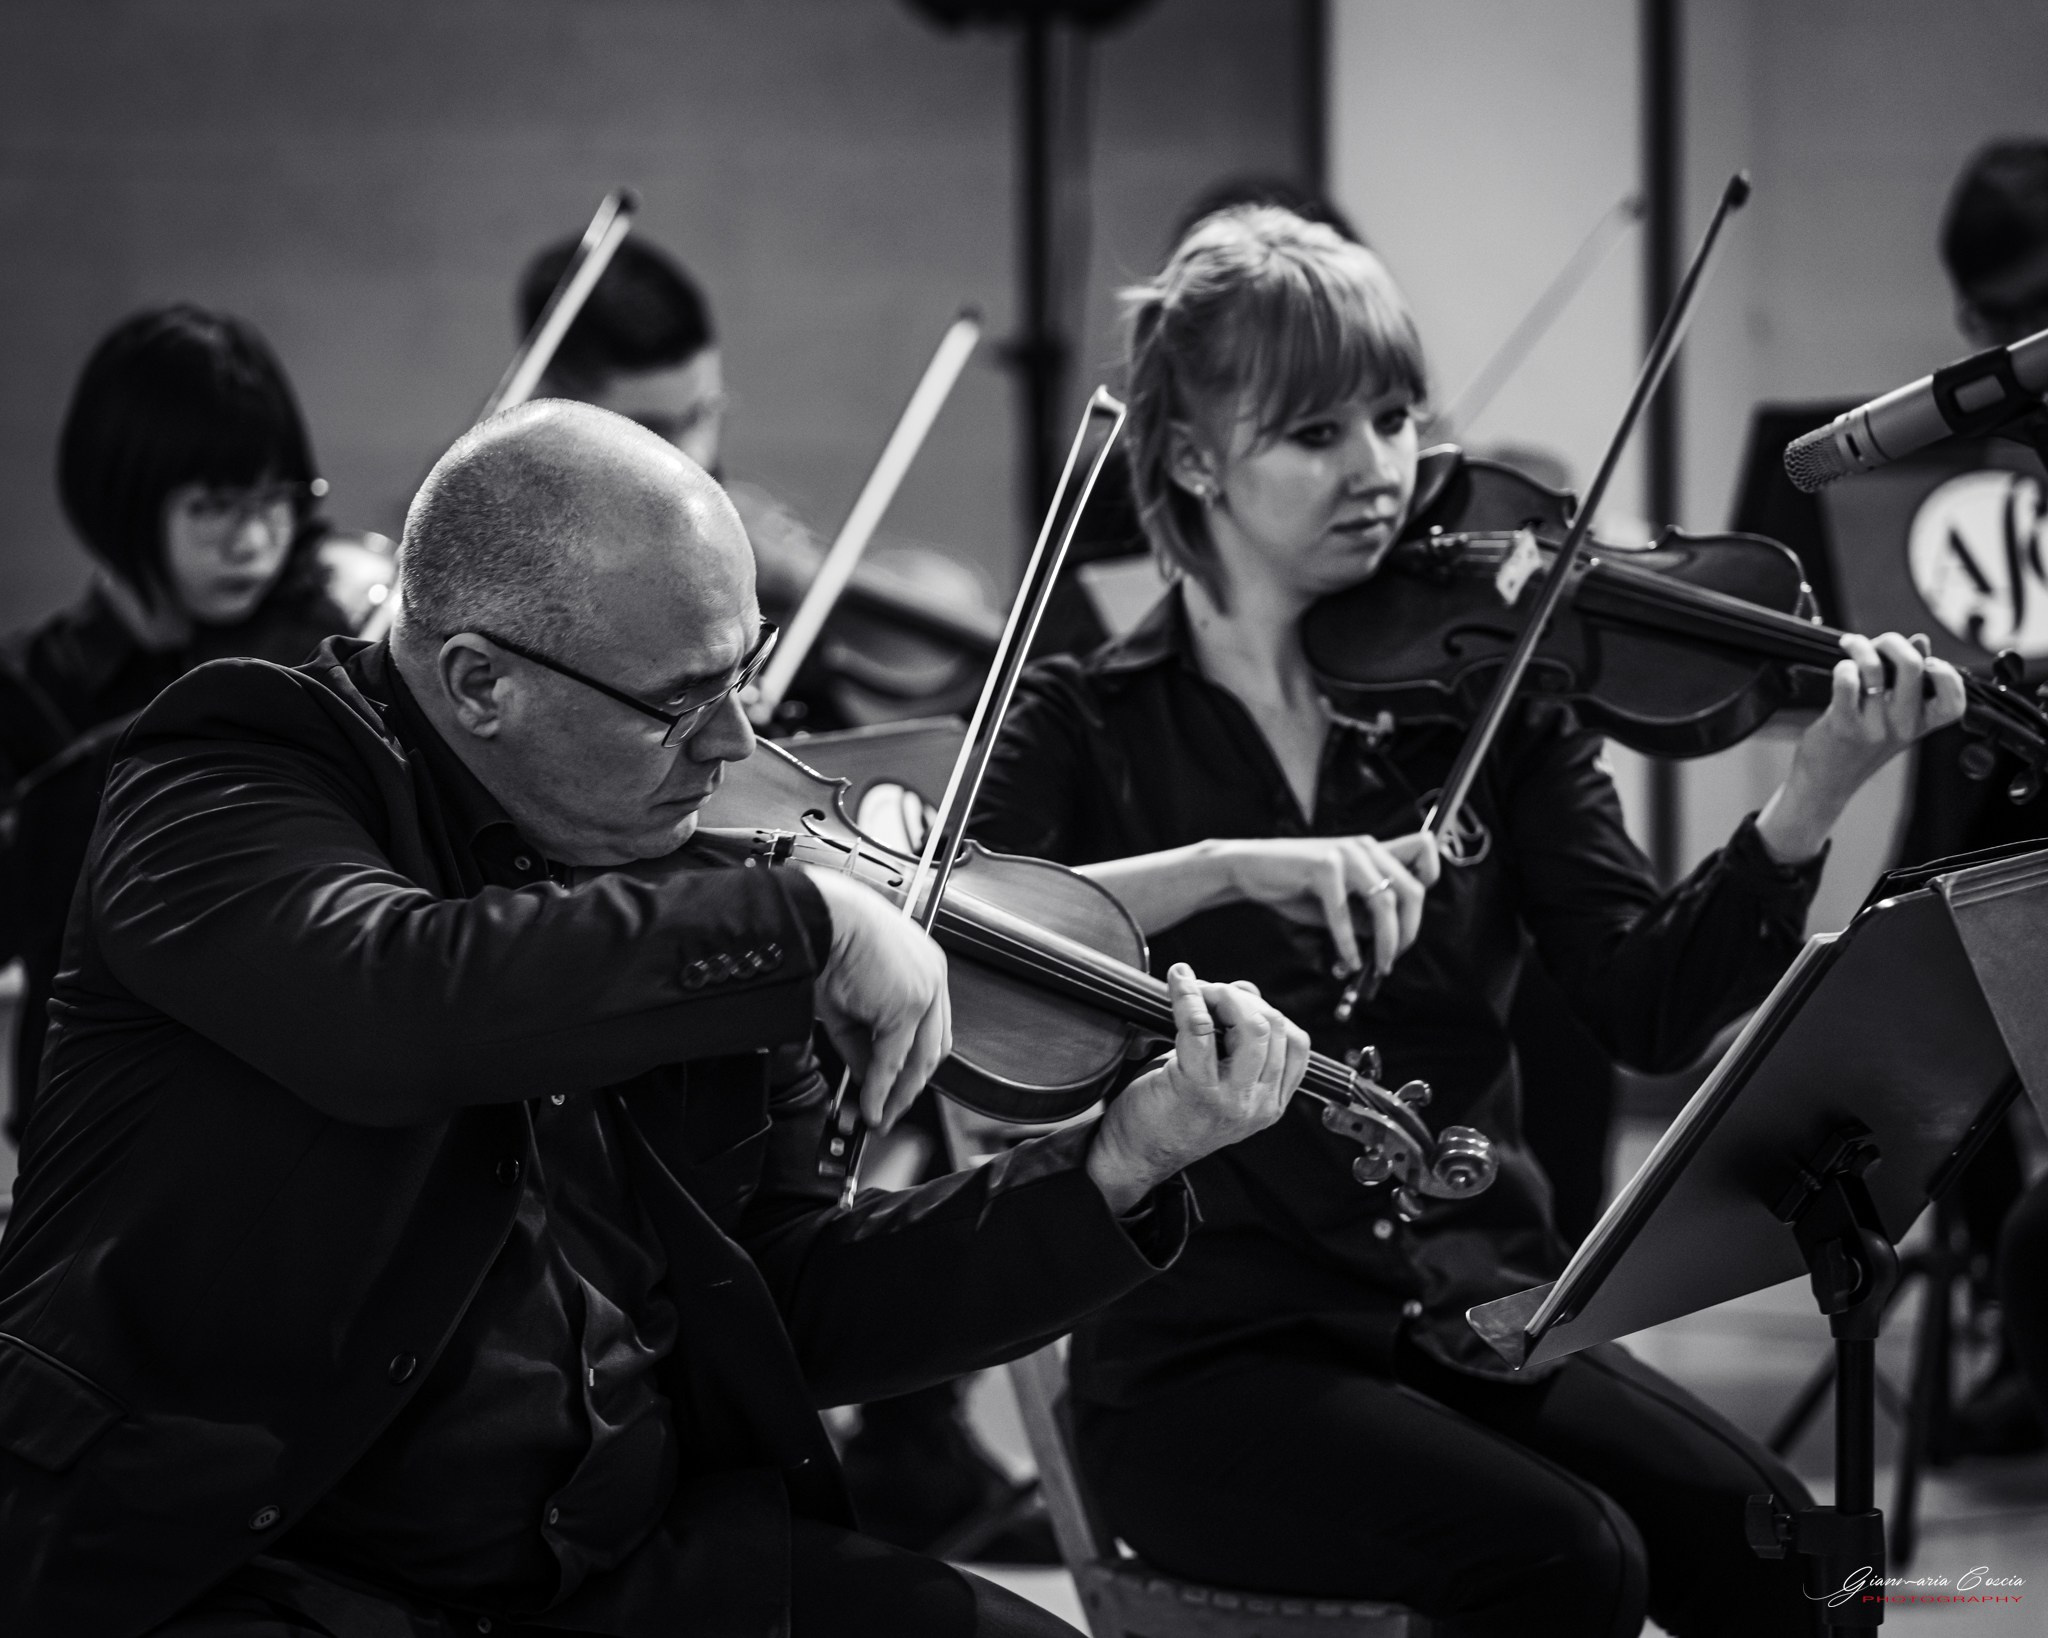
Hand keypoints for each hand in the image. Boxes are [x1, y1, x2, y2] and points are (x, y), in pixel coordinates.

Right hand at [802, 867, 951, 1131]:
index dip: (914, 1063)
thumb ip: (863, 1043)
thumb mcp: (847, 1000)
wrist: (823, 916)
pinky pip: (894, 1058)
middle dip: (912, 1085)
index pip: (930, 1028)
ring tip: (882, 1114)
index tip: (898, 1085)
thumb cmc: (830, 940)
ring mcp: (925, 992)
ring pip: (920, 1058)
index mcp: (924, 969)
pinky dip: (882, 1086)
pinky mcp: (908, 1005)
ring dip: (901, 1092)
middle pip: (934, 1048)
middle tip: (892, 1109)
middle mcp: (932, 979)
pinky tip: (872, 1104)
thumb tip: (869, 1079)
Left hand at [1086, 964, 1310, 1213]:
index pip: (1296, 1044)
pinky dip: (1189, 996)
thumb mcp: (1219, 1081)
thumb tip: (1245, 990)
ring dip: (1223, 995)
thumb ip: (1238, 1042)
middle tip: (1208, 992)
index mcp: (1271, 1104)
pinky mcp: (1197, 1089)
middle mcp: (1260, 1104)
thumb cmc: (1171, 1113)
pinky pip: (1200, 1028)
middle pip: (1276, 1028)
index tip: (1236, 1000)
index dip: (1268, 1010)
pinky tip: (1178, 981)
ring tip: (1196, 990)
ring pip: (1253, 1026)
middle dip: (1242, 998)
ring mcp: (1233, 1100)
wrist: (1133, 1156)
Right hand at [1216, 831, 1439, 979]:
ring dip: (1385, 942)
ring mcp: (1344, 854)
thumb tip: (1388, 944)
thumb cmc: (1295, 886)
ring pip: (1384, 901)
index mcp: (1372, 850)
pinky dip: (1348, 943)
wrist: (1248, 868)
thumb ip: (1365, 914)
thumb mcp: (1339, 900)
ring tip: (1377, 966)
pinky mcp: (1322, 866)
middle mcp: (1364, 847)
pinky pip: (1344, 912)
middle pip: (1411, 889)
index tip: (1412, 916)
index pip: (1423, 850)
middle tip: (1393, 958)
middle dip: (1408, 931)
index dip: (1429, 880)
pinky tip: (1345, 962)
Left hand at [1756, 631, 1967, 862]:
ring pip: (1874, 669)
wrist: (1826, 781)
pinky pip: (1847, 682)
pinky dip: (1843, 667)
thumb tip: (1920, 641)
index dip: (1947, 675)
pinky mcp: (1843, 726)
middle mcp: (1903, 727)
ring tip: (1851, 645)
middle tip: (1878, 643)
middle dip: (1893, 642)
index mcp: (1922, 725)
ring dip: (1860, 647)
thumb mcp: (1892, 717)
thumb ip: (1909, 681)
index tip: (1928, 661)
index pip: (1955, 702)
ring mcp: (1874, 727)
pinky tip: (1840, 667)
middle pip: (1913, 667)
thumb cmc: (1860, 744)